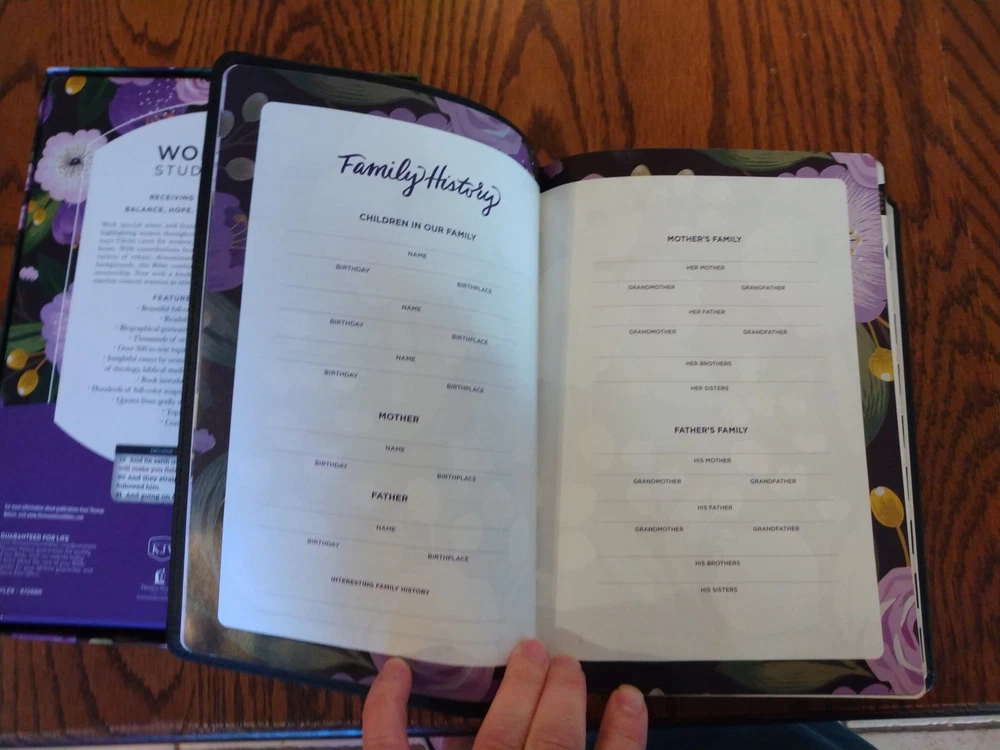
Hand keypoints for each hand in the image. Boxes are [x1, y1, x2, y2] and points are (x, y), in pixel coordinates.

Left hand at [362, 640, 647, 749]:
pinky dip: (385, 708)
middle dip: (561, 700)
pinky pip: (386, 746)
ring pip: (494, 740)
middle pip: (549, 746)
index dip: (624, 738)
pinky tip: (397, 668)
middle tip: (566, 662)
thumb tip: (618, 717)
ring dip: (518, 693)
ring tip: (532, 651)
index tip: (631, 697)